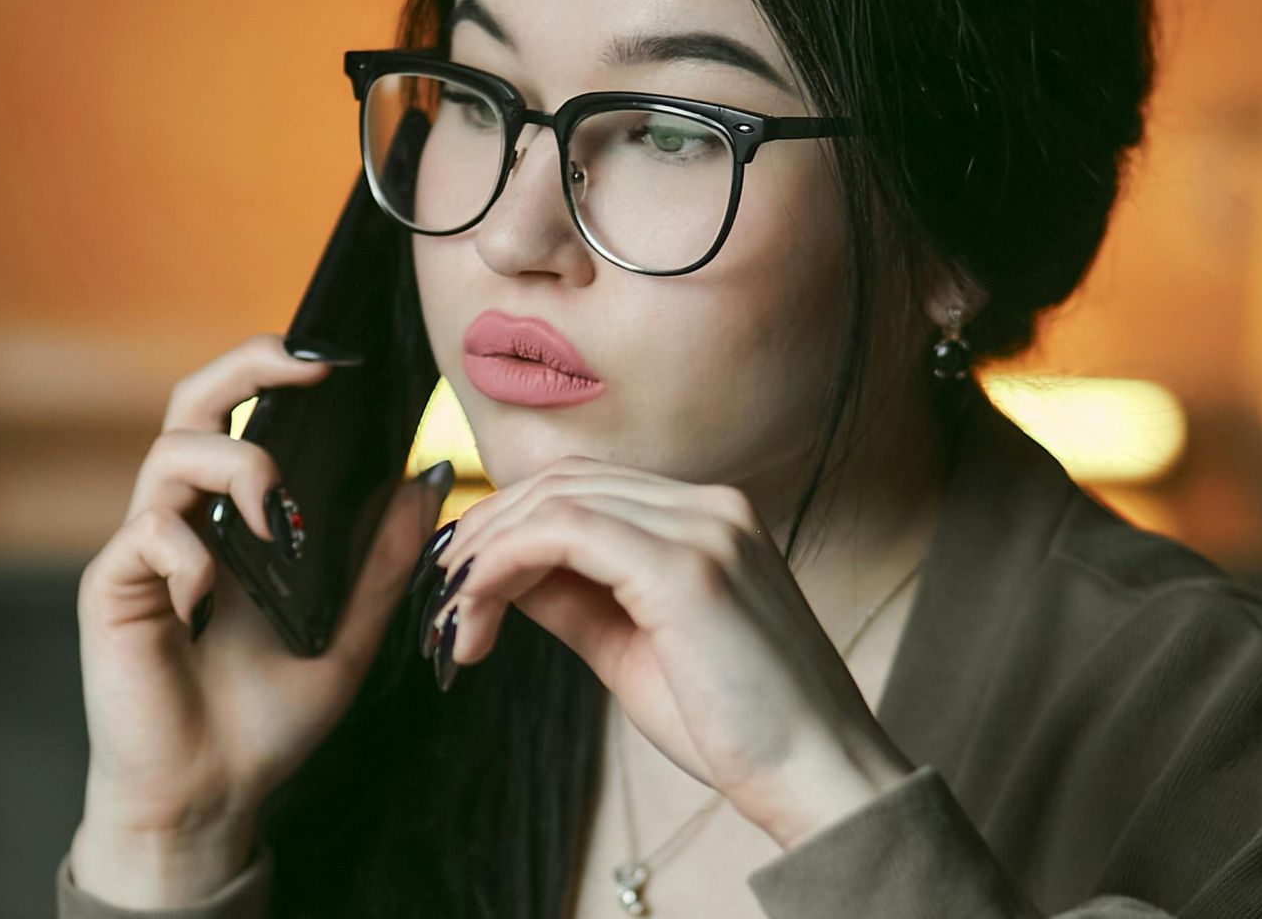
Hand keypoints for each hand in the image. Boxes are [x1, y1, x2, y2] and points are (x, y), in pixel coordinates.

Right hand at [72, 333, 452, 905]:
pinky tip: (210, 601)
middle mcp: (186, 519)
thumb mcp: (347, 634)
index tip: (340, 366)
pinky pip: (146, 534)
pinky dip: (188, 554)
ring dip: (236, 468)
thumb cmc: (265, 719)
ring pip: (172, 454)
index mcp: (236, 519)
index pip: (245, 417)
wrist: (210, 798)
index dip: (278, 375)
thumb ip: (381, 561)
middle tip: (306, 370)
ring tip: (276, 521)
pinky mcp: (113, 589)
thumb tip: (423, 480)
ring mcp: (145, 550)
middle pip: (194, 404)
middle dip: (246, 368)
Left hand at [423, 455, 913, 847]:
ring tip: (454, 619)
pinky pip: (564, 533)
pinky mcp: (687, 567)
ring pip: (555, 501)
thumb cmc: (737, 726)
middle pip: (561, 484)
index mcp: (709, 518)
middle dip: (485, 535)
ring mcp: (704, 528)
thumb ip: (573, 599)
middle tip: (441, 599)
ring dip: (485, 555)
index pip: (583, 488)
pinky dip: (504, 564)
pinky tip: (478, 610)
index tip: (461, 582)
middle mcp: (711, 506)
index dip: (508, 524)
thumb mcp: (633, 648)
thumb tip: (501, 575)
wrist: (820, 776)